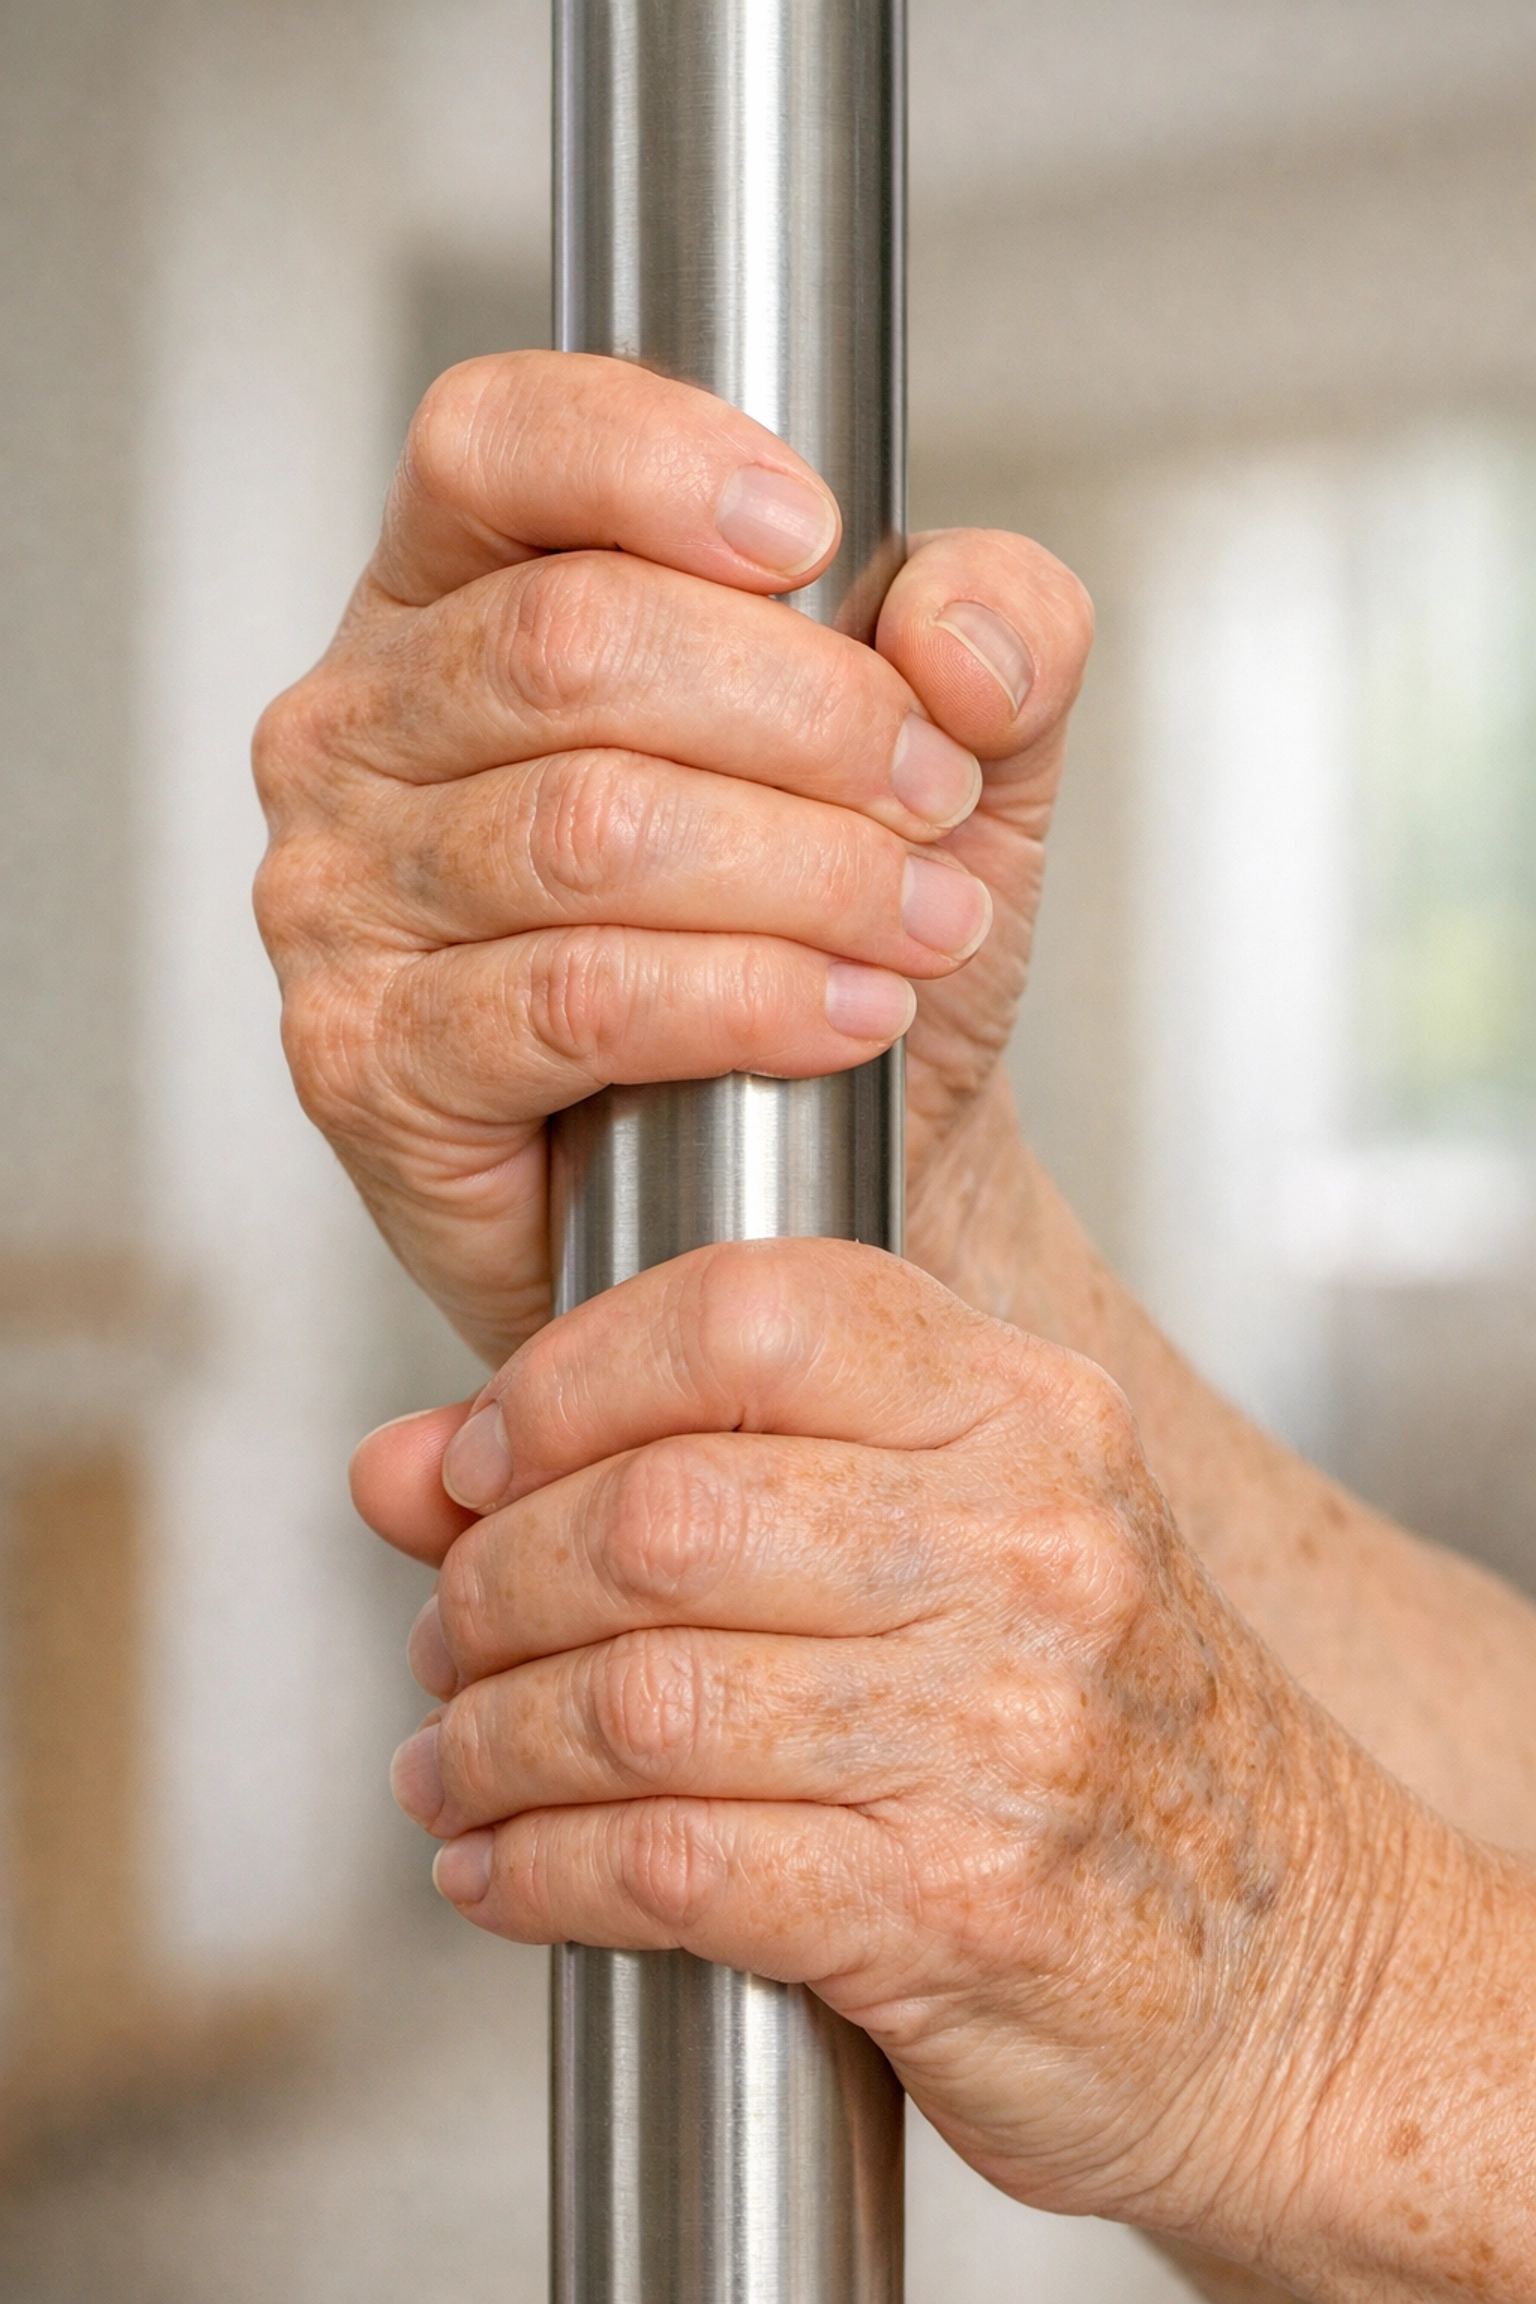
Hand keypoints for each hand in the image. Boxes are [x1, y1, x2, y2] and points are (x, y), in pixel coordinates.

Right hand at [253, 353, 1091, 1361]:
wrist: (802, 1173)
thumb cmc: (829, 934)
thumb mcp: (958, 750)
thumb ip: (996, 630)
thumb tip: (954, 635)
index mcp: (459, 592)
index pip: (494, 442)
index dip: (654, 460)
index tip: (816, 538)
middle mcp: (362, 726)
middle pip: (567, 642)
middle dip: (805, 717)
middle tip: (933, 796)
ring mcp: (339, 896)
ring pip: (587, 829)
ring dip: (802, 873)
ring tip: (920, 923)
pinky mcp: (367, 1060)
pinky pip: (570, 999)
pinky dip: (743, 1001)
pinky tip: (841, 1016)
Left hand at [350, 1240, 1464, 2279]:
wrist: (1296, 1972)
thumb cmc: (1097, 1733)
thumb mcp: (953, 1544)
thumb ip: (691, 1463)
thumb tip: (408, 1465)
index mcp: (1027, 1416)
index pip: (754, 1311)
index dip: (570, 1374)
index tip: (487, 1451)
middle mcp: (1028, 1550)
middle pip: (664, 1513)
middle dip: (496, 1577)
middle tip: (450, 1625)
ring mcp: (1001, 1733)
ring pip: (644, 1696)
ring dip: (494, 1735)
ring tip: (453, 1753)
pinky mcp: (956, 1911)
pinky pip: (675, 1868)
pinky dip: (539, 1871)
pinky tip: (498, 1868)